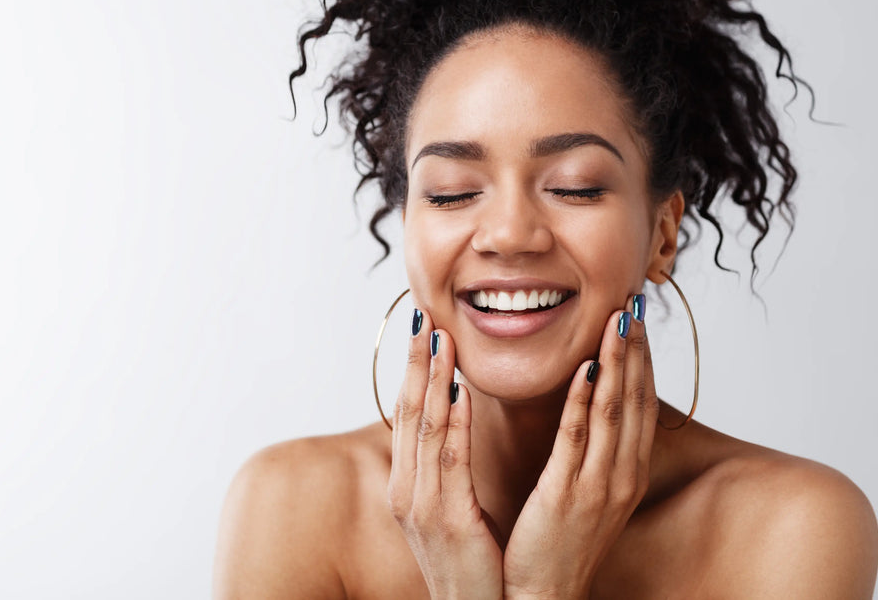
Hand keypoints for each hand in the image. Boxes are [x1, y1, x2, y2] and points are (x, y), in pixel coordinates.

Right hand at [387, 308, 503, 599]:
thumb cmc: (471, 564)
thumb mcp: (450, 510)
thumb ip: (446, 467)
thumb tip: (451, 421)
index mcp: (409, 485)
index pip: (408, 414)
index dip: (413, 369)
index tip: (424, 327)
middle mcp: (406, 491)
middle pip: (407, 412)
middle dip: (415, 362)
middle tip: (424, 315)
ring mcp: (421, 506)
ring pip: (422, 427)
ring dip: (430, 378)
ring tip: (439, 338)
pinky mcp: (446, 521)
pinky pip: (447, 460)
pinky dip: (450, 420)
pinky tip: (456, 389)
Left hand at [503, 295, 658, 597]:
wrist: (542, 598)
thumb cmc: (557, 543)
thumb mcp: (582, 491)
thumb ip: (587, 451)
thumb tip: (585, 410)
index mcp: (624, 473)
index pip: (639, 404)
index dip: (640, 359)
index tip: (636, 319)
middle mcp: (621, 476)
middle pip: (635, 400)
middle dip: (636, 350)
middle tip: (634, 304)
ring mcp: (599, 487)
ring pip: (614, 411)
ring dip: (616, 362)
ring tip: (617, 320)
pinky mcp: (568, 496)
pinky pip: (578, 440)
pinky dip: (585, 402)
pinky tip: (586, 369)